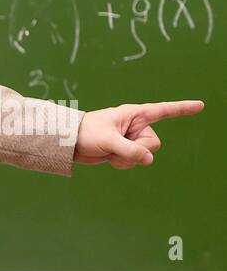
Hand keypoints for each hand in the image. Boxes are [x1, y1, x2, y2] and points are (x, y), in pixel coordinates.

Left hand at [74, 100, 202, 168]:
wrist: (69, 143)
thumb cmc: (86, 133)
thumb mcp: (108, 140)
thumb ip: (130, 150)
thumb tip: (149, 159)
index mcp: (135, 114)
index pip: (164, 111)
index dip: (182, 109)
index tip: (200, 106)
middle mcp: (136, 126)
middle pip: (154, 144)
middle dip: (137, 150)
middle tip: (117, 147)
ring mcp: (131, 140)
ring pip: (144, 156)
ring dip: (127, 159)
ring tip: (109, 151)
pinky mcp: (125, 151)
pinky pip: (133, 162)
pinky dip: (122, 164)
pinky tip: (109, 158)